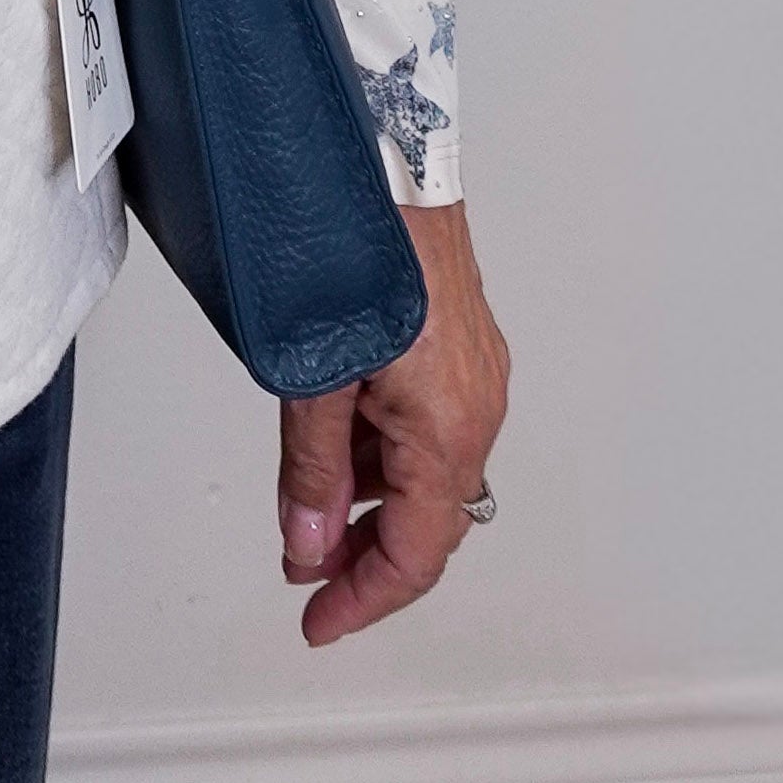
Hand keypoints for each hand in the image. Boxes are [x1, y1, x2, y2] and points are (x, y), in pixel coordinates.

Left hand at [274, 200, 509, 646]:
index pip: (414, 554)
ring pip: (426, 473)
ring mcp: (474, 376)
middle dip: (366, 558)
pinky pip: (429, 425)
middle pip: (427, 523)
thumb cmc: (361, 250)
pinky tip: (340, 440)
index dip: (363, 599)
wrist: (391, 161)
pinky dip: (383, 451)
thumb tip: (306, 545)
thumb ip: (311, 470)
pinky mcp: (460, 345)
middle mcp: (476, 409)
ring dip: (372, 501)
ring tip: (311, 505)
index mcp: (447, 431)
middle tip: (309, 574)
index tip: (319, 620)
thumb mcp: (314, 374)